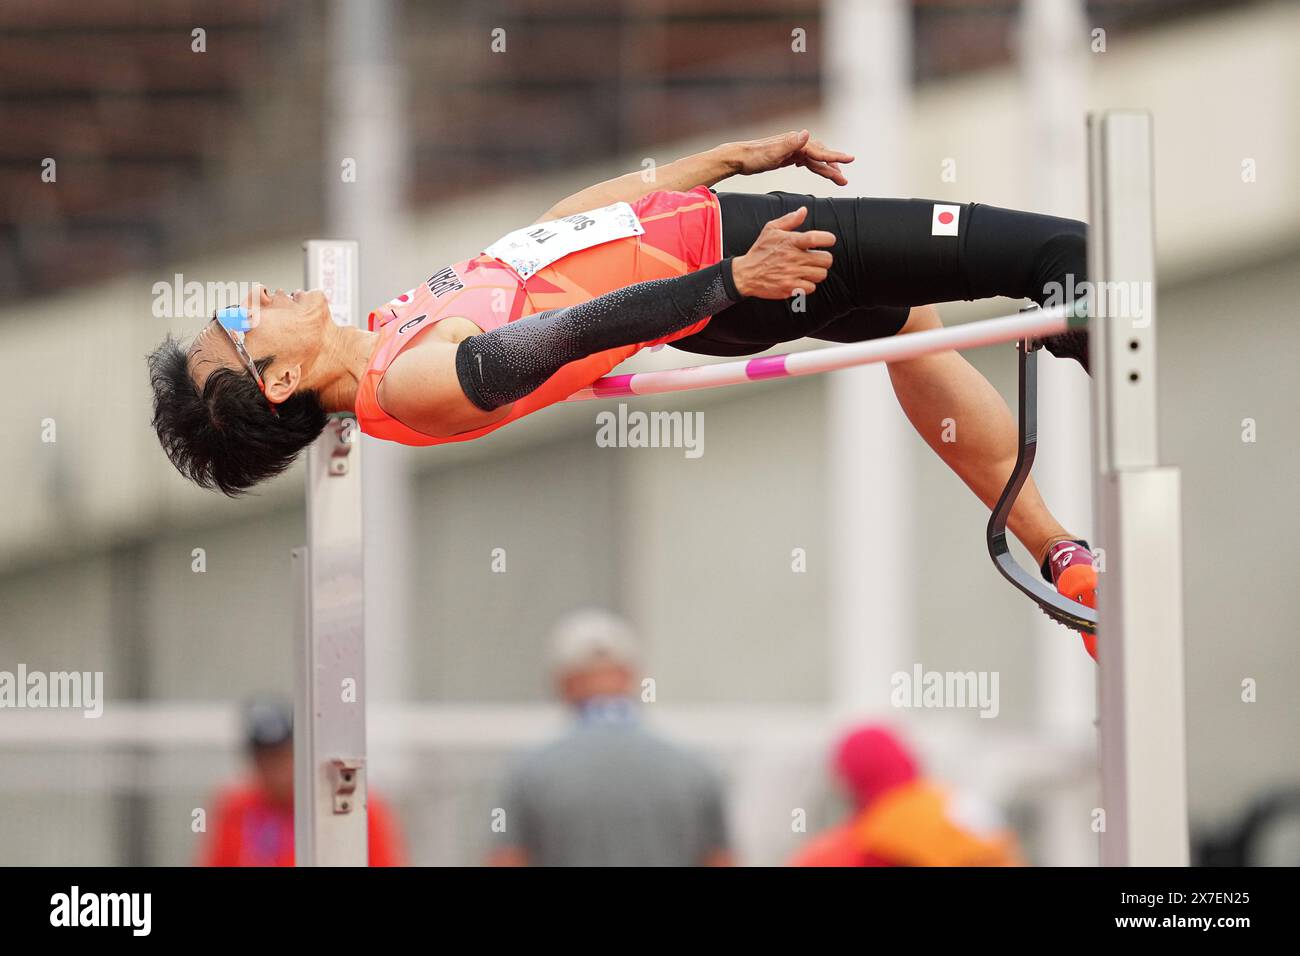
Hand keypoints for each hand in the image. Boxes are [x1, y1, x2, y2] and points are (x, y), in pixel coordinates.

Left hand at [724, 130, 853, 185]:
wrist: (738, 157)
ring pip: (814, 160)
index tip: (850, 159)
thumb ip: (790, 143)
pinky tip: (817, 168)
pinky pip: (805, 161)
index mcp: (796, 142)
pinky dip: (813, 165)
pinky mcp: (786, 156)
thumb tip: (807, 133)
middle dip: (833, 167)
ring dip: (825, 169)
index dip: (835, 156)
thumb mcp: (772, 152)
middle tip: (844, 180)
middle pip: (820, 155)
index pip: (820, 151)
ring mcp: (792, 149)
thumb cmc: (753, 157)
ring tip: (837, 178)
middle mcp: (796, 143)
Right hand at [731, 206, 834, 299]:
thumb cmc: (760, 251)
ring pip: (821, 274)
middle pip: (826, 260)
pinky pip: (811, 287)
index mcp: (791, 242)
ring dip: (817, 272)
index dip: (828, 239)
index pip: (817, 238)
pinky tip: (801, 280)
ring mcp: (793, 274)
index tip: (828, 240)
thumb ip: (789, 220)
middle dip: (824, 259)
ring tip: (808, 269)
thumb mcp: (771, 230)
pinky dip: (808, 285)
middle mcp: (794, 258)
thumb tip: (803, 211)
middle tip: (817, 258)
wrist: (746, 274)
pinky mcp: (790, 288)